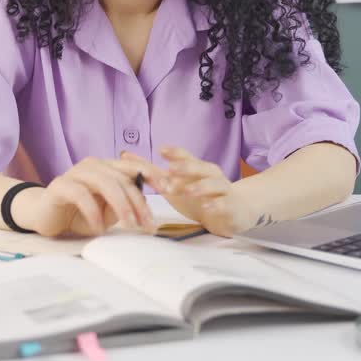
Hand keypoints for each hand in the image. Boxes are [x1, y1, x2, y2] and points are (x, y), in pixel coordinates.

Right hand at [13, 157, 166, 237]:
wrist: (44, 216)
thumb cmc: (78, 213)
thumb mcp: (107, 211)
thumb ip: (124, 205)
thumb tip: (148, 211)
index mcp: (107, 168)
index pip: (135, 167)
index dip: (154, 175)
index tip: (170, 189)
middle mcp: (93, 166)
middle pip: (123, 178)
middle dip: (139, 202)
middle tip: (148, 224)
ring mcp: (75, 173)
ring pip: (105, 183)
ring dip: (121, 205)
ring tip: (129, 225)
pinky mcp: (60, 186)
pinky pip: (81, 195)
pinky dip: (93, 212)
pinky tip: (99, 227)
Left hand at [126, 147, 255, 237]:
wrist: (235, 210)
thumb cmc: (200, 195)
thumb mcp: (176, 183)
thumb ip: (153, 171)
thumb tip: (125, 155)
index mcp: (197, 168)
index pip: (186, 156)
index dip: (175, 153)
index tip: (160, 150)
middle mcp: (211, 175)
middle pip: (200, 167)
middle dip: (185, 168)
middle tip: (170, 170)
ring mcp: (222, 189)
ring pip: (213, 184)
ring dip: (198, 186)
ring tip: (186, 191)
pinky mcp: (231, 206)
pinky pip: (225, 203)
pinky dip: (216, 204)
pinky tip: (207, 207)